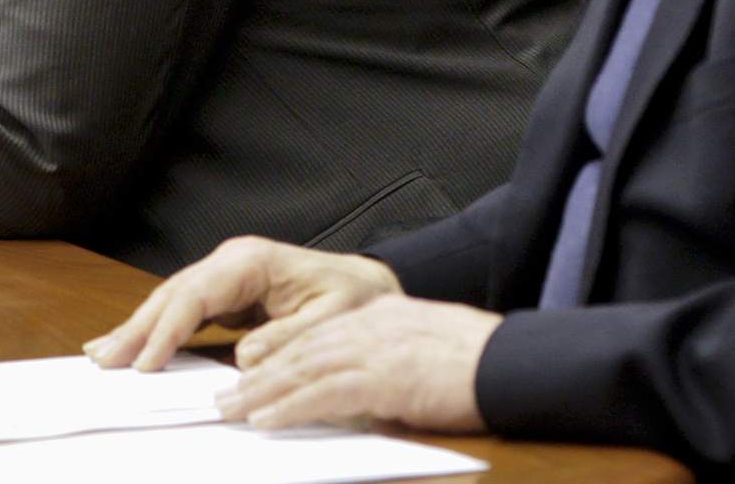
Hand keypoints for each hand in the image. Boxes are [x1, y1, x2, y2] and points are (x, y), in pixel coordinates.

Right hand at [85, 236, 401, 372]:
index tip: (144, 362)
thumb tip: (244, 357)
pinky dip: (157, 329)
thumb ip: (287, 338)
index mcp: (251, 261)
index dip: (167, 330)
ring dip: (138, 328)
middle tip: (103, 359)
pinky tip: (135, 345)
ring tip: (103, 353)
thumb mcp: (330, 320)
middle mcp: (231, 262)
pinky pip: (184, 311)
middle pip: (172, 294)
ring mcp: (226, 276)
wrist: (365, 283)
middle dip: (136, 327)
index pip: (195, 295)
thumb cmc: (351, 296)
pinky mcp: (226, 293)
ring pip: (171, 301)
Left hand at [216, 294, 500, 432]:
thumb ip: (385, 367)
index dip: (278, 356)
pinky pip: (324, 393)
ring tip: (232, 411)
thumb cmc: (475, 363)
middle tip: (225, 396)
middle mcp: (370, 324)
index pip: (316, 335)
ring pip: (302, 368)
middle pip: (299, 350)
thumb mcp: (421, 355)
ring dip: (261, 392)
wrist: (509, 361)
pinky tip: (267, 420)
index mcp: (379, 314)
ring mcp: (376, 348)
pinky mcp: (383, 377)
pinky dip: (291, 406)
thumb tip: (361, 401)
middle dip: (258, 375)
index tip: (250, 374)